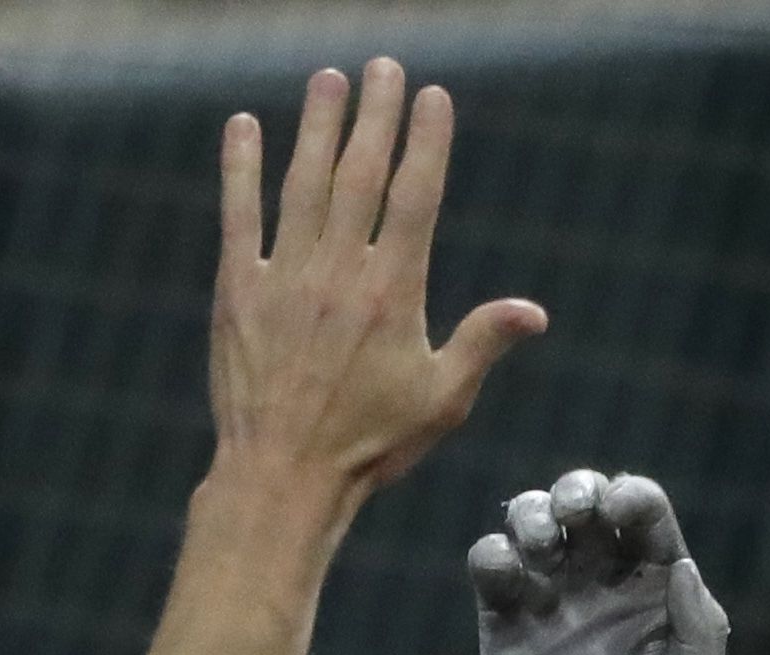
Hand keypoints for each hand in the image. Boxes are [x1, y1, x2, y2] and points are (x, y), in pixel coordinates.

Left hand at [208, 59, 545, 518]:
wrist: (285, 473)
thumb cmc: (371, 443)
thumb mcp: (442, 399)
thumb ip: (482, 343)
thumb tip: (533, 312)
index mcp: (394, 294)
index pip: (416, 198)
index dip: (426, 142)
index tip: (432, 98)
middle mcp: (339, 272)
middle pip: (360, 174)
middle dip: (375, 116)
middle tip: (384, 66)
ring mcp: (285, 275)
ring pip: (302, 182)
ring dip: (316, 126)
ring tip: (328, 79)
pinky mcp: (237, 288)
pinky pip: (239, 214)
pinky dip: (240, 167)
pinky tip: (245, 127)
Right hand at [469, 468, 729, 654]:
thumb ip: (699, 625)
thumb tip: (681, 567)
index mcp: (653, 584)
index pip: (645, 516)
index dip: (634, 498)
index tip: (623, 511)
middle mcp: (601, 579)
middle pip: (584, 502)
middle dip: (576, 490)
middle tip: (574, 513)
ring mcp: (551, 594)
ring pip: (533, 521)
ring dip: (531, 513)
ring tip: (539, 543)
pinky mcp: (505, 618)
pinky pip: (491, 564)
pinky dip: (494, 554)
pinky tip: (509, 574)